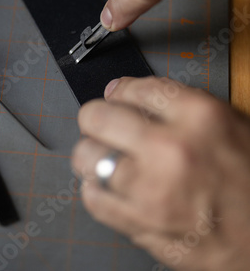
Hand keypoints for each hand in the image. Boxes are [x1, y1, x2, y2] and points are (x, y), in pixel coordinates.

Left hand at [72, 77, 249, 270]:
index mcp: (199, 117)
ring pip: (86, 156)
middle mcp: (172, 149)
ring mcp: (153, 190)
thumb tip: (128, 92)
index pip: (134, 88)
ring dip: (93, 153)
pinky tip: (111, 184)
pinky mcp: (141, 225)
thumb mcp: (227, 123)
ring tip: (106, 155)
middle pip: (98, 116)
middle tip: (103, 123)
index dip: (120, 90)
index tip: (117, 95)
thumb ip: (178, 102)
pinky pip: (93, 197)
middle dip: (97, 116)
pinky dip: (96, 188)